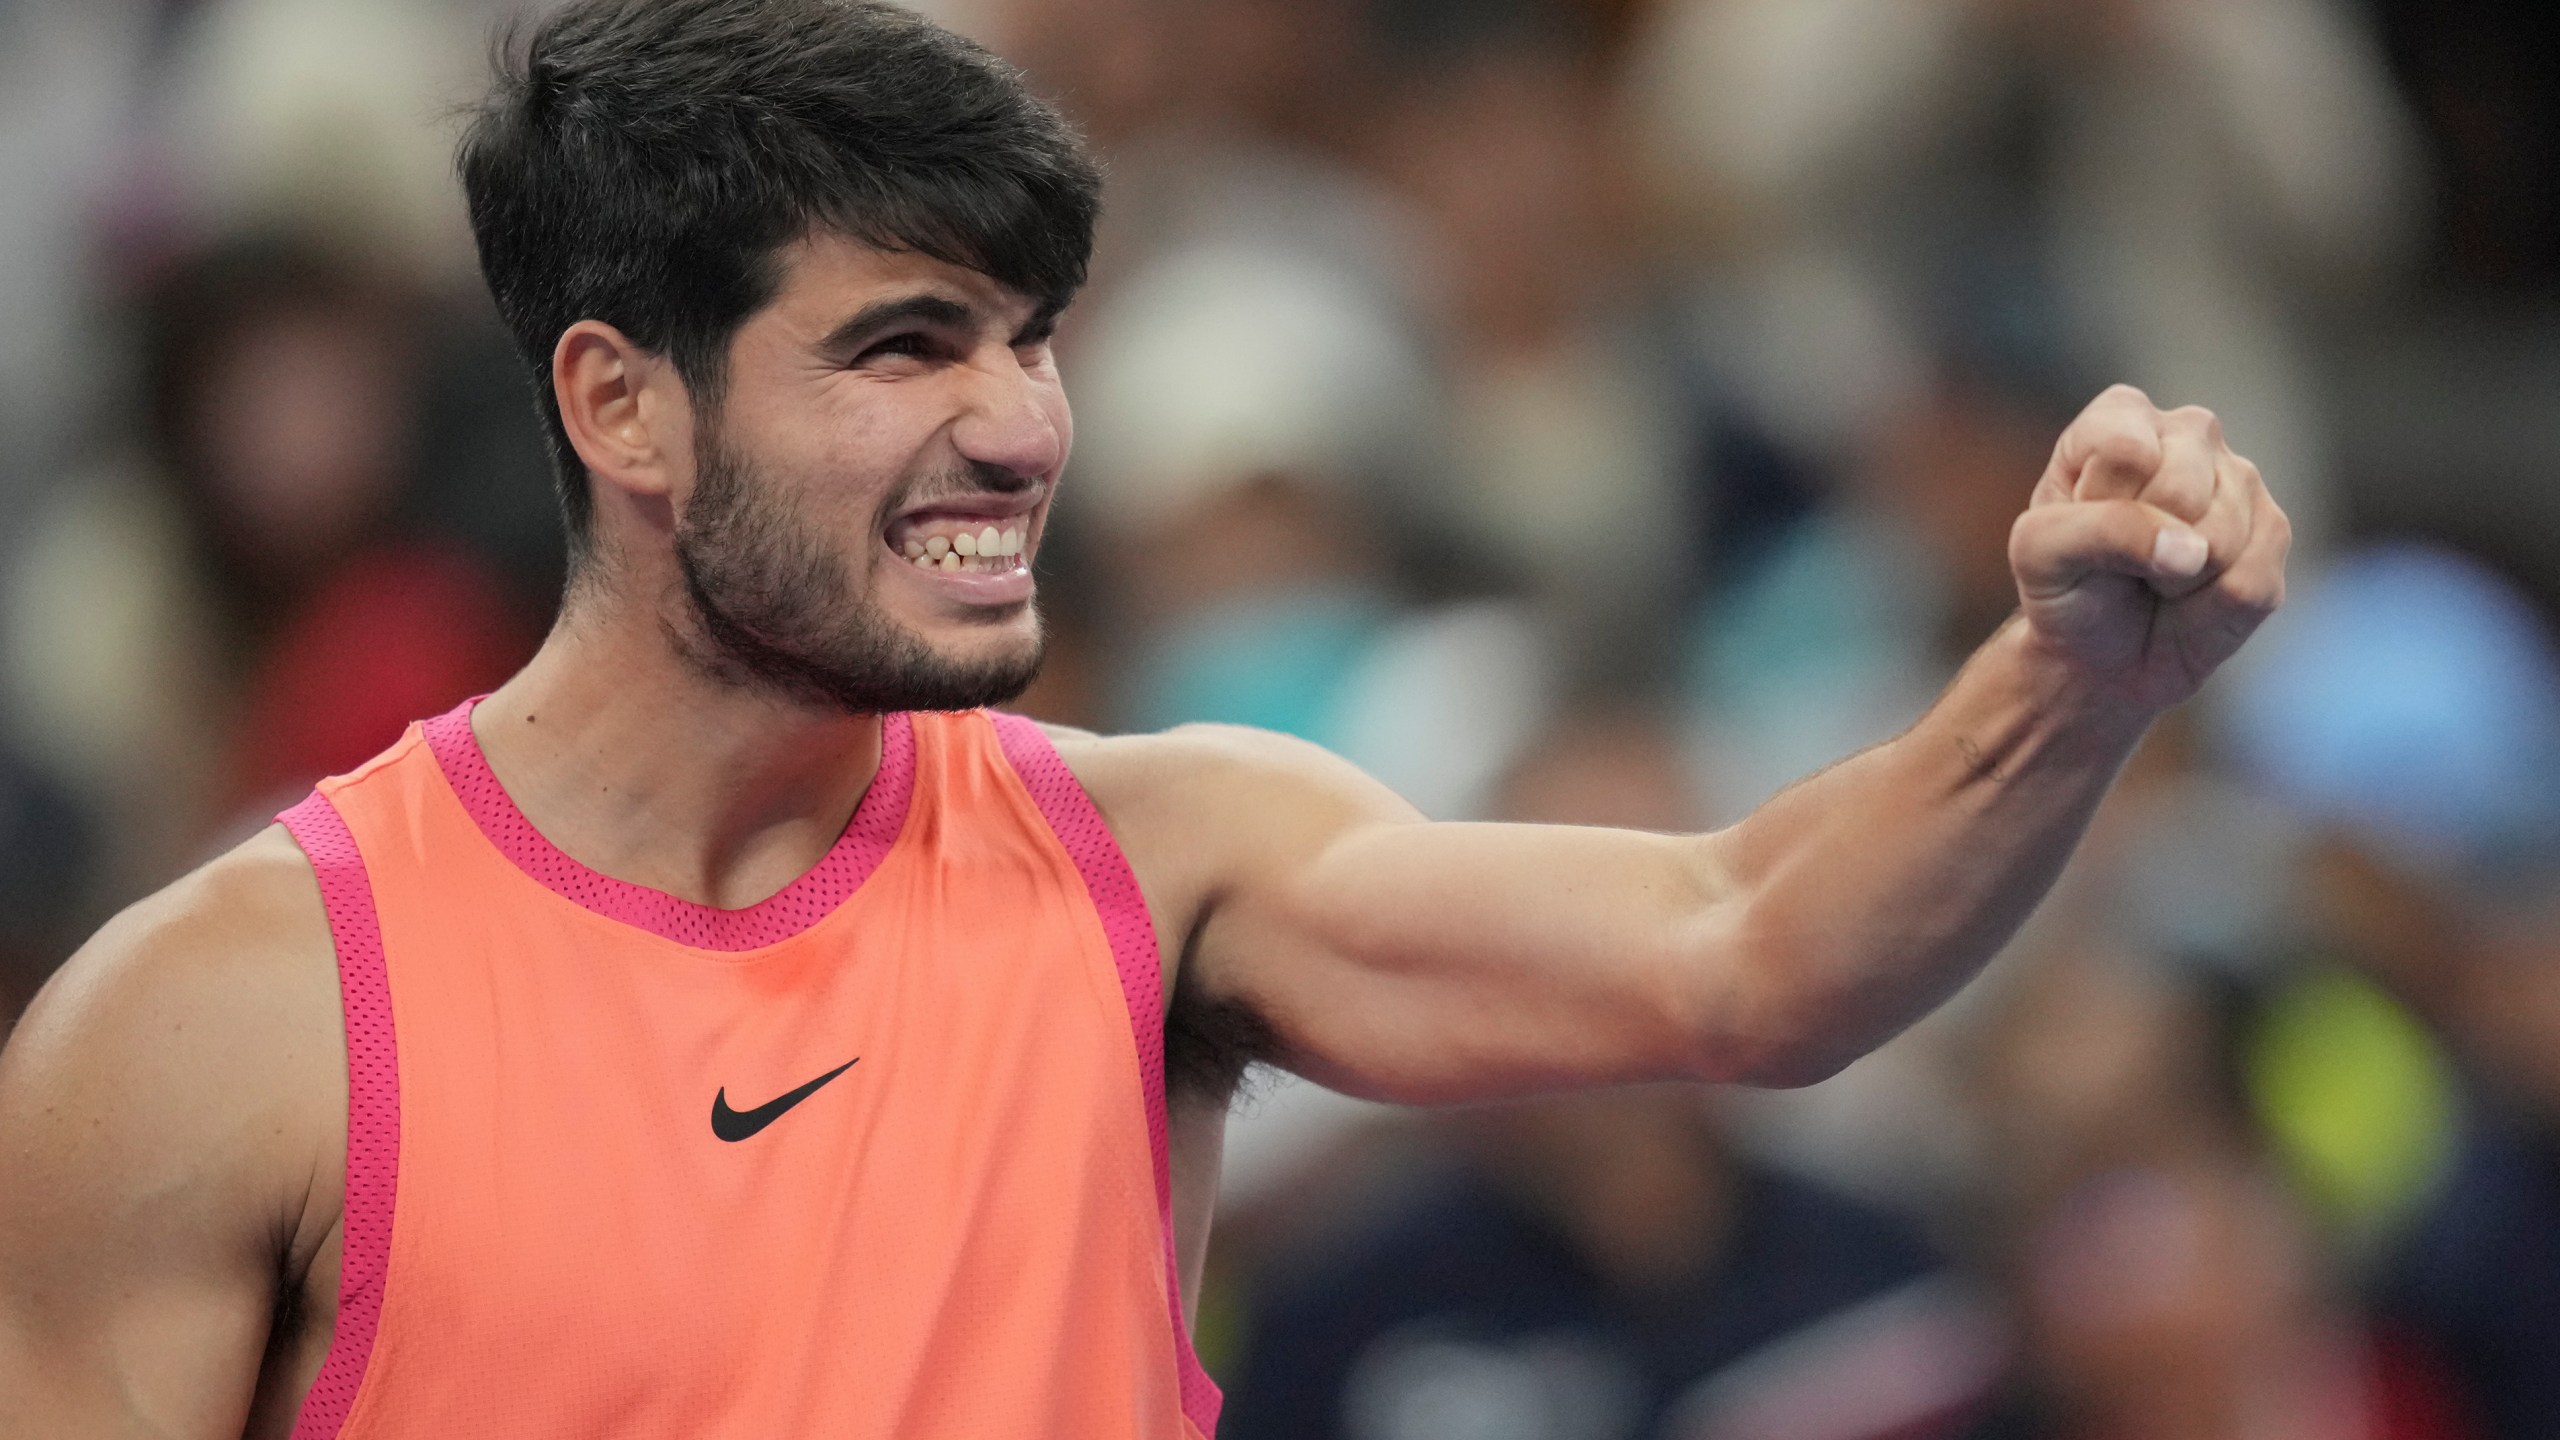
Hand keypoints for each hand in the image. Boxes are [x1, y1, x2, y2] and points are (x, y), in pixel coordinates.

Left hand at [2008, 384, 2289, 712]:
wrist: (2097, 650)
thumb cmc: (2063, 587)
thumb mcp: (2041, 555)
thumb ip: (2099, 531)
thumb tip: (2192, 549)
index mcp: (2122, 416)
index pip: (2125, 451)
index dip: (2098, 507)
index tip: (2079, 526)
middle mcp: (2191, 433)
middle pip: (2179, 491)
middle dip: (2139, 545)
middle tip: (2119, 561)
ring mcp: (2241, 480)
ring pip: (2218, 543)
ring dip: (2174, 584)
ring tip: (2153, 579)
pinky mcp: (2273, 535)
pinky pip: (2249, 586)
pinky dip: (2207, 613)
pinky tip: (2189, 598)